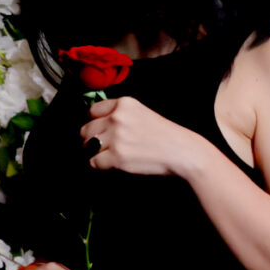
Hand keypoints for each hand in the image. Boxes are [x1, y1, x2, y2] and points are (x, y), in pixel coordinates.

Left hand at [80, 95, 211, 178]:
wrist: (183, 152)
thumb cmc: (166, 136)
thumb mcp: (142, 113)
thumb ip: (121, 114)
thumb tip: (96, 124)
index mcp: (124, 104)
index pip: (92, 111)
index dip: (94, 122)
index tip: (99, 131)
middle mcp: (117, 117)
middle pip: (86, 129)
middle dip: (91, 139)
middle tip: (103, 147)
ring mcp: (116, 137)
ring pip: (88, 146)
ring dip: (96, 153)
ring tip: (110, 155)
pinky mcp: (117, 156)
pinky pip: (94, 162)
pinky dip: (101, 165)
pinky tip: (114, 164)